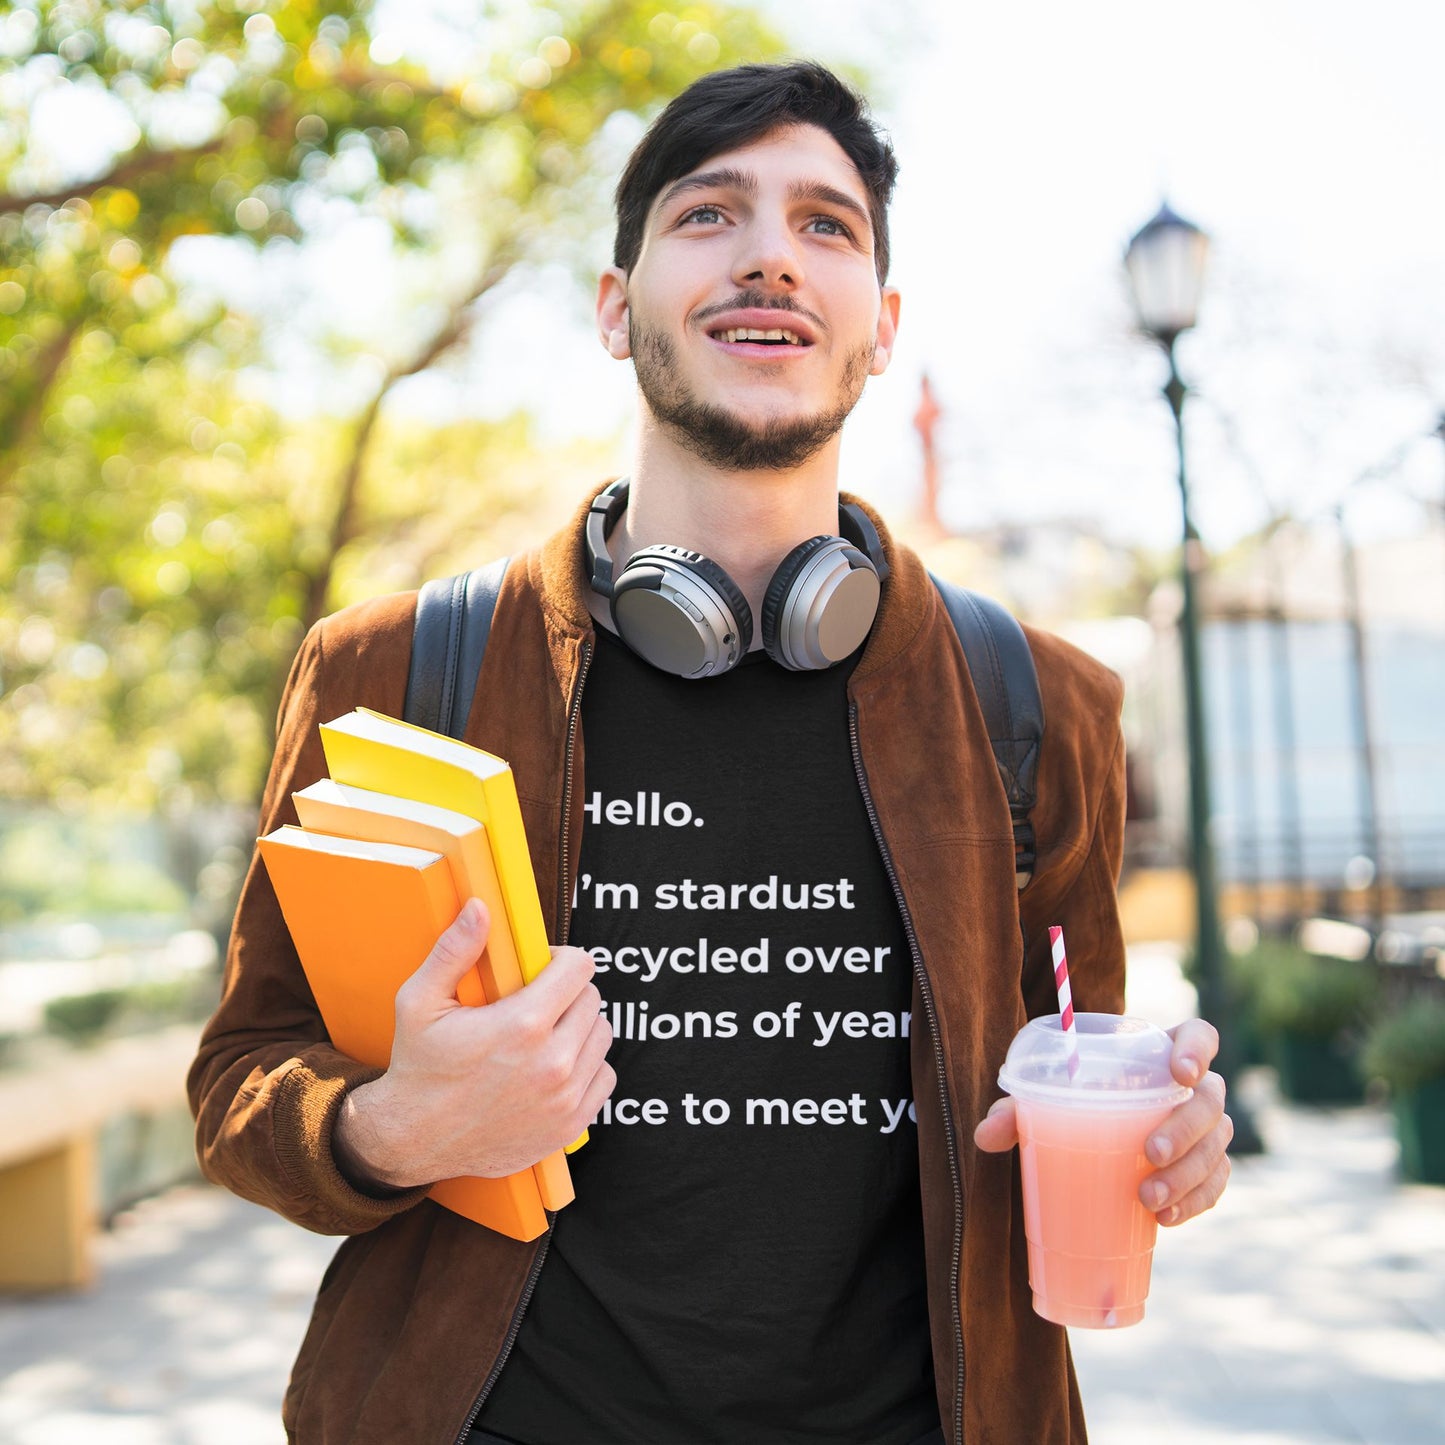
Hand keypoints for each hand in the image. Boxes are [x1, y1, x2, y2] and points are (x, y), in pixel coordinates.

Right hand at [334, 899, 615, 1189]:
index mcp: (522, 1025)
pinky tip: (553, 1066)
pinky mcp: (570, 1126)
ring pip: (601, 1036)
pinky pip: (604, 1077)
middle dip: (567, 992)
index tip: (541, 968)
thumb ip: (455, 950)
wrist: (413, 1141)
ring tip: (544, 1033)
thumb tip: (480, 907)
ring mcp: (565, 1098)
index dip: (561, 959)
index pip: (580, 967)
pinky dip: (586, 1067)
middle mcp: (552, 1062)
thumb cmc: (418, 1067)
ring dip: (579, 1028)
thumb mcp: (420, 1001)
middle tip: (536, 1002)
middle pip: (592, 999)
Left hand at [973, 1016, 1232, 1226]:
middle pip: (1211, 1100)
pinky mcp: (1205, 1168)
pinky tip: (1166, 1218)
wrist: (1091, 1131)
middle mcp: (1192, 1087)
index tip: (1180, 1074)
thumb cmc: (1072, 1100)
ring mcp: (1204, 1129)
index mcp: (1160, 1051)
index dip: (1198, 1049)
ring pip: (1216, 1147)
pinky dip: (1195, 1202)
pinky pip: (1215, 1184)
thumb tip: (985, 1135)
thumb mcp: (1045, 1096)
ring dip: (1189, 1175)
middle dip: (1187, 1128)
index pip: (1201, 1036)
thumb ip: (1018, 1109)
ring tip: (1148, 1199)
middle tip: (1150, 1152)